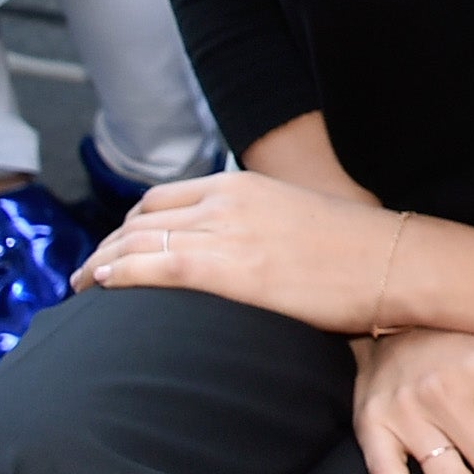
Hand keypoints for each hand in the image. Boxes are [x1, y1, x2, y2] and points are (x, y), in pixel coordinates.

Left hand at [74, 166, 411, 331]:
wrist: (392, 262)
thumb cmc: (356, 252)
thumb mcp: (299, 219)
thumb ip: (259, 226)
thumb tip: (244, 255)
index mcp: (242, 186)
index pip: (163, 199)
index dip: (129, 226)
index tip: (116, 250)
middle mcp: (225, 201)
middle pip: (141, 219)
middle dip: (107, 246)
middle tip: (87, 273)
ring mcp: (226, 233)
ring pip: (138, 241)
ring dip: (101, 263)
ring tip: (81, 287)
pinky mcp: (228, 269)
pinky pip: (154, 267)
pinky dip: (119, 274)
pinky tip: (101, 286)